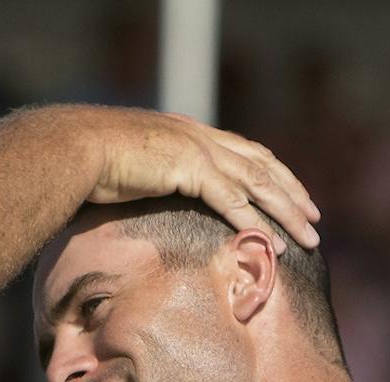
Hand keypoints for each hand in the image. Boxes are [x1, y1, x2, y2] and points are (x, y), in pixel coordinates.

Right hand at [89, 111, 320, 249]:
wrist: (74, 150)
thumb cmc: (89, 165)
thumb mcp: (129, 170)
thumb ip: (149, 181)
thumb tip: (146, 203)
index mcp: (189, 133)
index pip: (243, 152)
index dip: (271, 174)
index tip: (290, 195)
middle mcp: (200, 137)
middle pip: (261, 165)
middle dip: (291, 192)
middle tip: (314, 218)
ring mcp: (198, 150)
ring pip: (257, 183)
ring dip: (286, 211)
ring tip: (309, 236)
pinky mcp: (190, 168)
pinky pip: (232, 199)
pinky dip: (254, 221)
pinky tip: (271, 241)